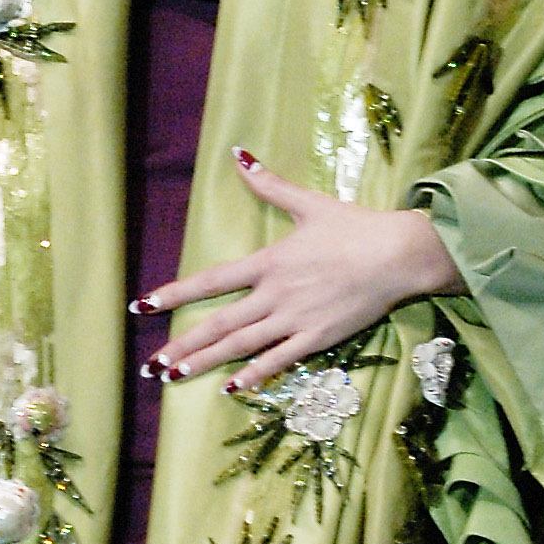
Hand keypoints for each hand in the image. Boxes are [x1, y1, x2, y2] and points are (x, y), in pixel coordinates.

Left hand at [136, 148, 462, 391]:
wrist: (399, 254)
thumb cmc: (356, 227)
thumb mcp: (309, 203)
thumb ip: (270, 184)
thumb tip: (239, 156)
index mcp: (269, 262)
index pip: (211, 281)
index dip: (175, 293)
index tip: (144, 305)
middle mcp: (274, 294)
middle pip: (219, 324)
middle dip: (182, 344)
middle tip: (152, 364)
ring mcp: (295, 319)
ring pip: (241, 346)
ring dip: (205, 362)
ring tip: (175, 377)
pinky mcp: (318, 338)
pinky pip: (279, 360)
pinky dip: (254, 375)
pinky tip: (231, 387)